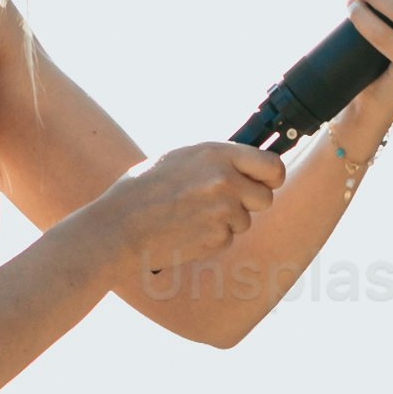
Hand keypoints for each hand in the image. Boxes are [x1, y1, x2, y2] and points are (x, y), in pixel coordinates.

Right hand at [104, 136, 286, 296]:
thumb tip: (245, 163)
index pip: (272, 165)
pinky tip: (186, 230)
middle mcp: (225, 180)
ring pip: (245, 220)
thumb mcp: (178, 158)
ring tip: (191, 215)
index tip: (268, 181)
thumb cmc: (142, 190)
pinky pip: (227, 238)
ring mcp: (223, 211)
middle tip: (221, 203)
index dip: (272, 176)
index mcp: (216, 154)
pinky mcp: (217, 238)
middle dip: (248, 202)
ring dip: (226, 221)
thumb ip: (215, 160)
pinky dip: (212, 238)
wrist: (120, 227)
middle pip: (265, 197)